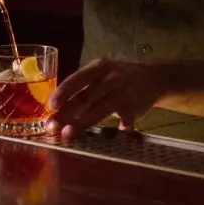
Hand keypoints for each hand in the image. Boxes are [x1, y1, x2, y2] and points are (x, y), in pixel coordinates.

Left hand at [45, 59, 166, 139]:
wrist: (152, 79)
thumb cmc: (116, 79)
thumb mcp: (100, 75)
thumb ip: (82, 88)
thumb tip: (55, 109)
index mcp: (99, 67)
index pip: (78, 78)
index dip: (64, 92)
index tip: (51, 106)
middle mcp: (112, 77)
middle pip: (87, 95)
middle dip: (68, 112)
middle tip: (52, 126)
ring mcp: (125, 91)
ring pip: (101, 108)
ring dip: (83, 122)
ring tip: (68, 134)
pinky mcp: (136, 106)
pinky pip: (124, 119)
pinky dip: (117, 128)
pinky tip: (110, 137)